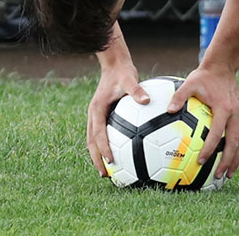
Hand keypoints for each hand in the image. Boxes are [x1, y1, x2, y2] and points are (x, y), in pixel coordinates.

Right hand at [87, 52, 147, 177]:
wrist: (114, 64)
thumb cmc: (122, 72)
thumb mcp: (130, 79)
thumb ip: (137, 91)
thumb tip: (146, 100)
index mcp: (97, 108)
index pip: (98, 133)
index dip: (103, 148)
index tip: (110, 161)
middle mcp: (94, 114)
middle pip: (91, 141)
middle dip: (96, 158)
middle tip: (105, 174)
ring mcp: (96, 115)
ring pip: (93, 139)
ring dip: (98, 155)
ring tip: (107, 170)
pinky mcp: (102, 115)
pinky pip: (101, 134)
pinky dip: (104, 146)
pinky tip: (117, 155)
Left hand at [168, 62, 238, 178]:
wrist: (223, 66)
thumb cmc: (204, 76)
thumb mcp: (189, 83)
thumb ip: (179, 96)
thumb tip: (167, 110)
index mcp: (223, 108)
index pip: (217, 133)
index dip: (210, 148)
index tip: (201, 160)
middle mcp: (235, 114)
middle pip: (235, 143)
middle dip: (228, 161)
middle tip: (219, 176)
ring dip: (236, 159)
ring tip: (228, 174)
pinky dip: (238, 150)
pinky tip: (231, 159)